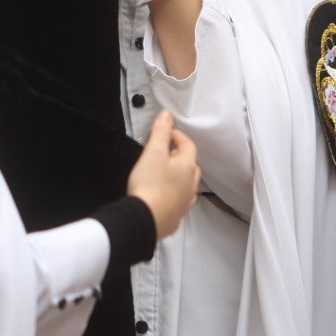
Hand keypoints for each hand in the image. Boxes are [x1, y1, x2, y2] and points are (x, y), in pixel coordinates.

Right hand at [127, 110, 199, 239]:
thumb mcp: (153, 152)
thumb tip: (167, 116)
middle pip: (190, 165)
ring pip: (187, 185)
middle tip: (165, 151)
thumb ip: (161, 132)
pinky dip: (174, 196)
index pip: (188, 145)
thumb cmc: (149, 186)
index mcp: (187, 167)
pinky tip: (163, 196)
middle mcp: (190, 185)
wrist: (145, 219)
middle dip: (179, 155)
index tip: (167, 132)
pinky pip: (179, 202)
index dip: (177, 135)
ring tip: (165, 174)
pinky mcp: (175, 217)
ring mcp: (184, 203)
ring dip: (179, 177)